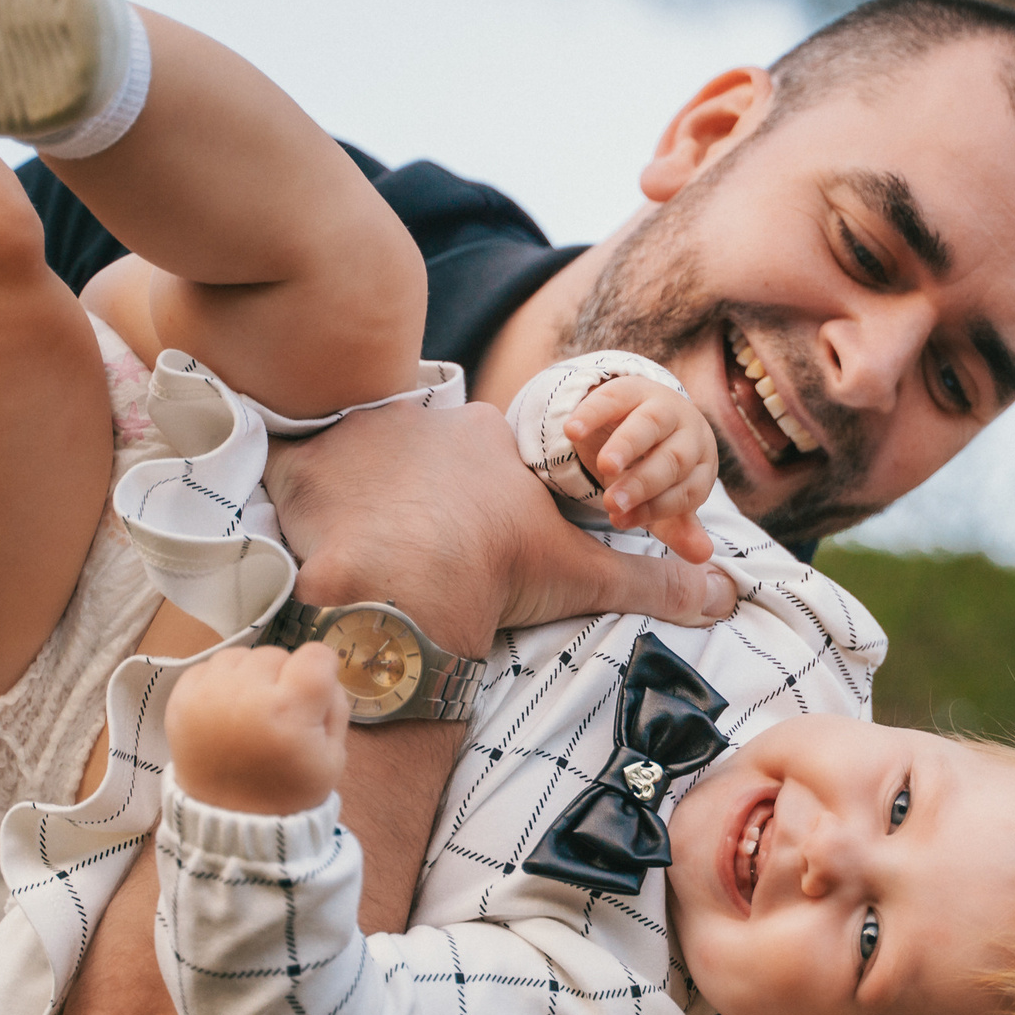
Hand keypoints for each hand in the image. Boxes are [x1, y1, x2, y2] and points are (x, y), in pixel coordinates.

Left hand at [165, 644, 349, 815]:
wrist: (231, 820)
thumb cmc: (289, 789)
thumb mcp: (334, 757)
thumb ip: (336, 706)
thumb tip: (322, 673)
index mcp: (290, 710)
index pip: (316, 655)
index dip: (322, 670)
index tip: (314, 693)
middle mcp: (246, 694)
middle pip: (276, 654)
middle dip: (283, 677)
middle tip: (278, 713)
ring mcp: (208, 695)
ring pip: (241, 655)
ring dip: (250, 676)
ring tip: (250, 709)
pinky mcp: (180, 699)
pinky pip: (208, 666)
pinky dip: (220, 682)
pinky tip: (226, 711)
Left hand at [263, 401, 737, 658]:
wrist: (405, 586)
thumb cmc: (494, 574)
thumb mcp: (581, 579)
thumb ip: (652, 584)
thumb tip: (723, 595)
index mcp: (491, 436)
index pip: (485, 455)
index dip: (480, 500)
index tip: (470, 541)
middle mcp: (425, 419)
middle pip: (420, 452)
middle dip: (415, 494)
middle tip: (413, 551)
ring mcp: (358, 435)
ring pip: (358, 460)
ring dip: (357, 496)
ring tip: (359, 549)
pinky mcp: (301, 462)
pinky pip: (291, 470)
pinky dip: (295, 499)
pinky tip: (302, 535)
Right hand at [564, 375, 716, 563]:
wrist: (644, 416)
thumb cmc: (656, 469)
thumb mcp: (665, 500)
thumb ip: (678, 528)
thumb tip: (702, 556)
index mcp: (702, 465)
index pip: (686, 491)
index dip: (656, 508)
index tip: (622, 521)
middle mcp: (690, 434)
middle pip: (673, 459)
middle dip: (644, 483)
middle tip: (613, 504)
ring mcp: (662, 407)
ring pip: (649, 425)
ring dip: (628, 446)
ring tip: (605, 467)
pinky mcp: (632, 388)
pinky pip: (614, 398)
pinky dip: (592, 414)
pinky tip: (572, 431)